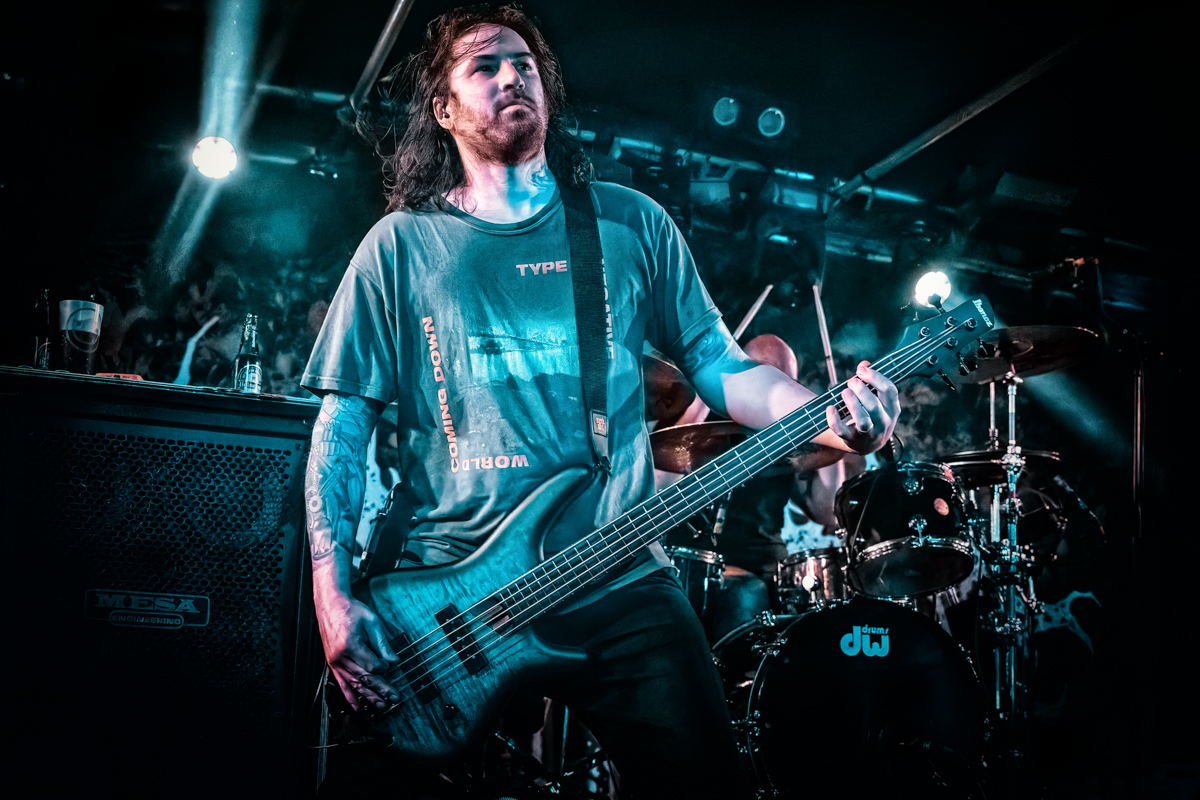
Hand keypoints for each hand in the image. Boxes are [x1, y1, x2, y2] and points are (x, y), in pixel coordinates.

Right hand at [314, 580, 400, 711]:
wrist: (330, 605)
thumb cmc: (350, 610)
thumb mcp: (372, 622)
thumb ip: (383, 644)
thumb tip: (393, 662)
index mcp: (350, 645)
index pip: (372, 666)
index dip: (384, 669)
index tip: (392, 666)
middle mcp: (340, 657)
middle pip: (364, 679)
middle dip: (381, 690)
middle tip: (394, 700)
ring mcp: (334, 662)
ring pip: (354, 684)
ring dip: (368, 697)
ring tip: (381, 706)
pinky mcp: (332, 664)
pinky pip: (341, 684)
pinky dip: (350, 696)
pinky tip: (357, 707)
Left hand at [825, 361, 898, 454]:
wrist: (866, 444)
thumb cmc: (871, 414)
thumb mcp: (876, 398)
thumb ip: (870, 381)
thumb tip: (864, 363)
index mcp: (892, 408)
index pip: (890, 391)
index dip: (876, 378)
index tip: (861, 369)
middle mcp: (884, 422)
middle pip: (875, 406)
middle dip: (862, 391)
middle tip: (851, 381)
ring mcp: (869, 434)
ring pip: (863, 421)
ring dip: (853, 405)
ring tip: (844, 392)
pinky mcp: (852, 441)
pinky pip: (842, 432)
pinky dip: (834, 420)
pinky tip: (830, 408)